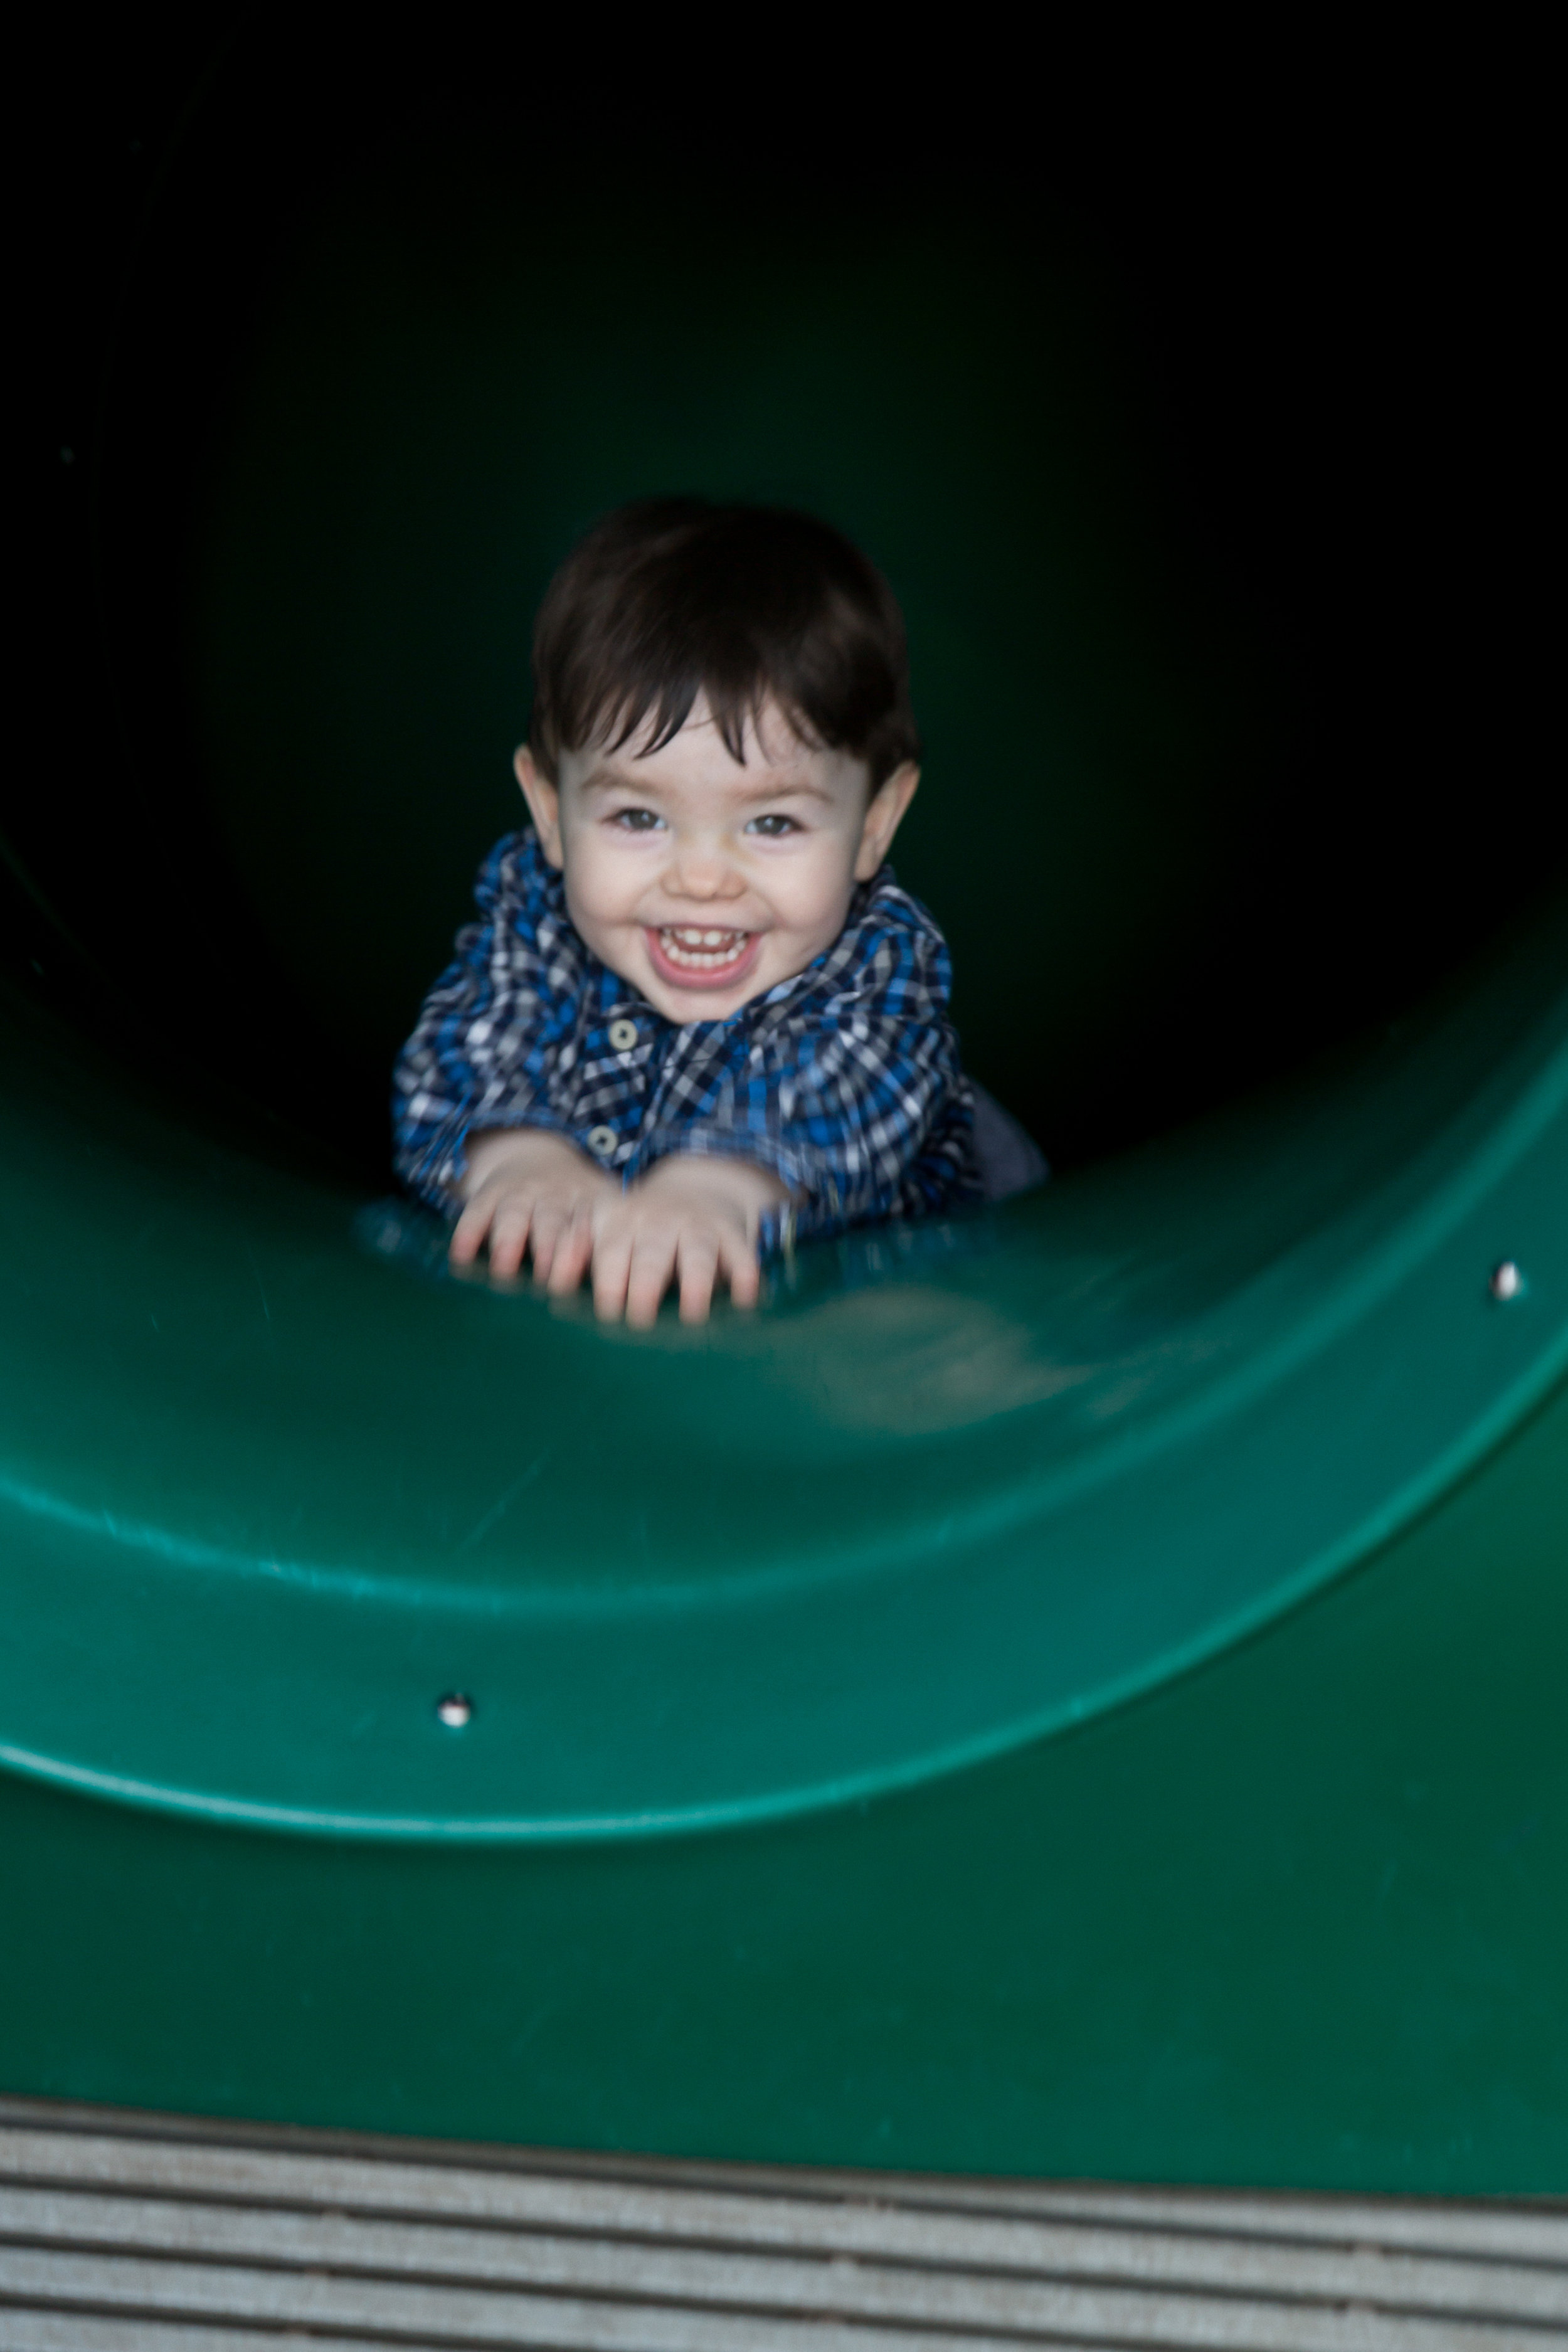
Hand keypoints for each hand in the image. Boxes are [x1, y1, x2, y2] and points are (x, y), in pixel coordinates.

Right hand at [449, 1128, 617, 1281]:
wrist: (536, 1156)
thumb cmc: (576, 1209)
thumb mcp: (602, 1215)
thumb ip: (608, 1252)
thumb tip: (634, 1305)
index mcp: (592, 1205)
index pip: (593, 1230)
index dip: (593, 1256)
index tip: (596, 1288)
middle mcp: (557, 1196)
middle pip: (555, 1222)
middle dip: (553, 1252)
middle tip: (550, 1285)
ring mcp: (522, 1193)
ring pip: (515, 1215)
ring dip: (509, 1241)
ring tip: (504, 1270)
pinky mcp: (489, 1193)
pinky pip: (477, 1210)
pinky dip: (468, 1232)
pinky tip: (461, 1256)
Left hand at [586, 1154, 787, 1327]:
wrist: (695, 1189)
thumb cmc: (634, 1229)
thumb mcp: (602, 1228)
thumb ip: (575, 1251)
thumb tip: (551, 1284)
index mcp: (619, 1220)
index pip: (611, 1252)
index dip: (609, 1281)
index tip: (606, 1312)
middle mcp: (658, 1221)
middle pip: (651, 1255)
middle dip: (645, 1284)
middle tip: (640, 1318)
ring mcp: (696, 1225)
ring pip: (696, 1254)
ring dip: (695, 1282)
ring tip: (693, 1314)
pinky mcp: (730, 1233)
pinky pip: (741, 1253)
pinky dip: (746, 1273)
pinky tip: (748, 1298)